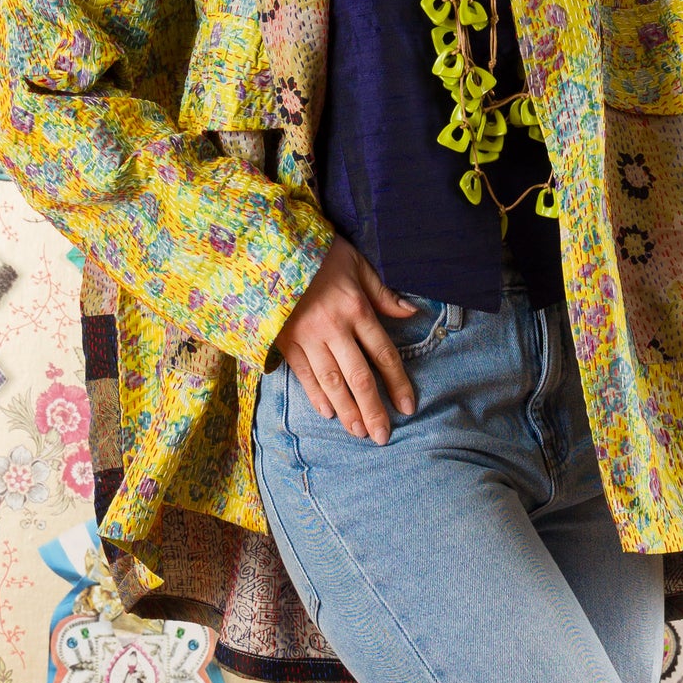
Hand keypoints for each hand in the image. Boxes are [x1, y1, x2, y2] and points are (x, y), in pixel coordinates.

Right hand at [271, 236, 418, 441]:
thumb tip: (412, 313)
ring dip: (347, 410)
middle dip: (372, 409)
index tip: (407, 407)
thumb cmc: (320, 254)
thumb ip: (383, 293)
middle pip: (359, 376)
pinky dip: (316, 395)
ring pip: (331, 381)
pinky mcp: (283, 339)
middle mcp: (333, 327)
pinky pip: (303, 374)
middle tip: (382, 436)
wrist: (271, 246)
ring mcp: (307, 336)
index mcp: (356, 308)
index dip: (397, 383)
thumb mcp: (357, 265)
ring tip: (358, 432)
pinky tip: (328, 413)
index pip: (383, 353)